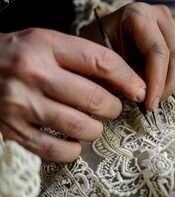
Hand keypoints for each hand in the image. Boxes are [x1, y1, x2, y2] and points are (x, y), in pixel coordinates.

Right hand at [0, 28, 146, 161]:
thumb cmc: (19, 56)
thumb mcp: (47, 44)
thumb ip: (81, 59)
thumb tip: (125, 82)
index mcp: (46, 45)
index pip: (102, 61)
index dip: (128, 79)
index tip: (138, 90)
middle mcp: (33, 73)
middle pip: (94, 98)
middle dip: (113, 108)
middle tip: (112, 108)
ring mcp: (20, 104)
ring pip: (78, 126)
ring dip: (95, 130)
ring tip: (93, 125)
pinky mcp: (12, 131)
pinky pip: (55, 149)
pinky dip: (72, 150)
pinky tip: (73, 142)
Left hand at [80, 2, 174, 110]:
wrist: (101, 35)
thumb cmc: (98, 47)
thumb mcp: (102, 60)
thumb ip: (123, 76)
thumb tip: (143, 96)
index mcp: (138, 15)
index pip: (158, 52)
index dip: (157, 82)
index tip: (150, 104)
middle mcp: (159, 16)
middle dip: (166, 86)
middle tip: (152, 105)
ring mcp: (171, 25)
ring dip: (170, 85)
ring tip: (152, 98)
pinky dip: (172, 79)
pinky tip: (156, 88)